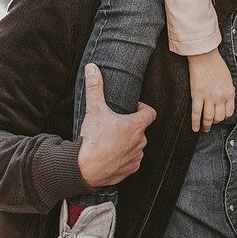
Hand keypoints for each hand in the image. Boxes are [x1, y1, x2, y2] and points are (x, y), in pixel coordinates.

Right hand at [77, 64, 156, 187]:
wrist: (85, 168)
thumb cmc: (93, 139)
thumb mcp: (94, 109)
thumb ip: (95, 87)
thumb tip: (91, 67)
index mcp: (136, 125)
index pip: (150, 112)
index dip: (142, 108)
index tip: (132, 108)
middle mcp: (141, 141)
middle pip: (142, 129)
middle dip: (131, 126)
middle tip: (115, 124)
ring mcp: (136, 157)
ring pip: (137, 146)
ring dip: (129, 142)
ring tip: (112, 140)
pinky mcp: (131, 170)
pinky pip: (132, 161)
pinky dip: (125, 157)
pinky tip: (112, 155)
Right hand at [187, 49, 234, 132]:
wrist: (204, 56)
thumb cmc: (216, 64)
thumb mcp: (228, 78)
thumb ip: (228, 90)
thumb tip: (228, 98)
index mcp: (229, 92)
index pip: (229, 112)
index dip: (224, 117)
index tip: (220, 118)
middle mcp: (220, 97)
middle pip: (219, 117)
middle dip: (215, 122)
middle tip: (211, 124)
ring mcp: (208, 97)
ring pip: (208, 118)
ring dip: (206, 125)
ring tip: (204, 129)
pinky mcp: (197, 95)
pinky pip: (196, 113)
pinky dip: (195, 122)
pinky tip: (195, 128)